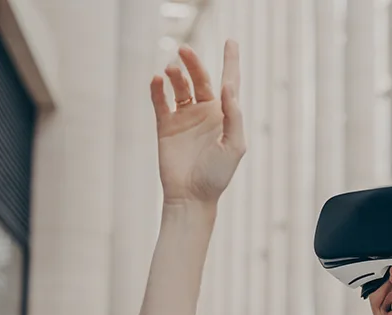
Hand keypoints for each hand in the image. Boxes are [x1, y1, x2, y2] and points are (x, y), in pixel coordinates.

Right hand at [150, 39, 245, 205]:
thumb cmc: (217, 175)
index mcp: (224, 116)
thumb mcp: (234, 146)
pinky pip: (161, 102)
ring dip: (176, 76)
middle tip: (184, 50)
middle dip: (194, 64)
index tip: (231, 42)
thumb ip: (234, 117)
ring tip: (172, 70)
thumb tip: (228, 88)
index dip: (230, 62)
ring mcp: (184, 118)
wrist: (191, 196)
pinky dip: (158, 90)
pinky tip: (157, 81)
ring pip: (180, 87)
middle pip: (200, 79)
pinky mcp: (166, 126)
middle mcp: (205, 113)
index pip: (229, 83)